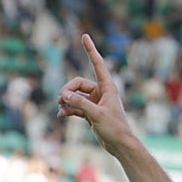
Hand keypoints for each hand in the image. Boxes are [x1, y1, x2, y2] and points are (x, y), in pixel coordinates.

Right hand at [57, 34, 135, 154]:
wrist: (120, 145)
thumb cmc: (114, 128)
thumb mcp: (96, 114)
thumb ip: (79, 103)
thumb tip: (63, 95)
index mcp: (107, 87)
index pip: (97, 63)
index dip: (90, 50)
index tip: (84, 36)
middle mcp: (101, 92)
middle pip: (77, 84)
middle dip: (67, 90)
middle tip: (61, 100)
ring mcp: (95, 102)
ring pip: (74, 96)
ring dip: (66, 101)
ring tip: (61, 109)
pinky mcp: (90, 112)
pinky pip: (75, 106)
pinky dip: (68, 110)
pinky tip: (61, 115)